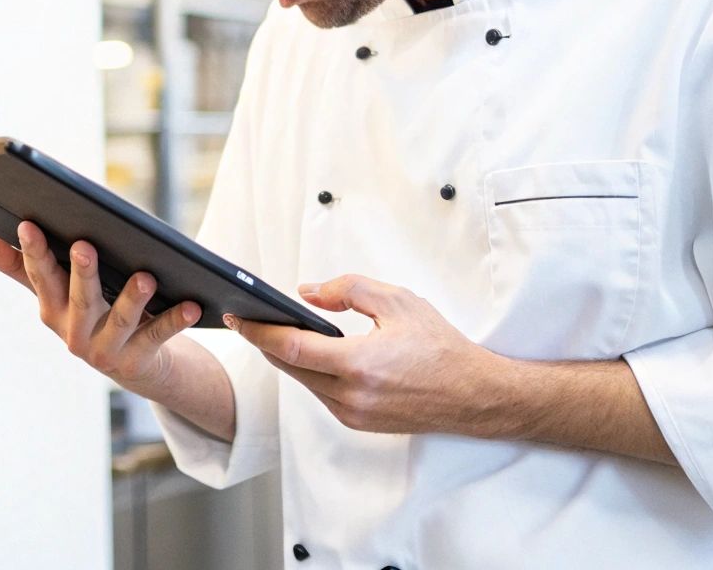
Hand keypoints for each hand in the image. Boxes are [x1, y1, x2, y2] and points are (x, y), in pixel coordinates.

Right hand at [0, 221, 201, 392]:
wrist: (134, 365)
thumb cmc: (90, 314)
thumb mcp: (55, 293)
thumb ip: (21, 267)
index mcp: (52, 309)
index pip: (39, 275)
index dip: (33, 251)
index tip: (27, 224)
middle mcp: (74, 332)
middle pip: (78, 297)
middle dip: (81, 273)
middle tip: (84, 246)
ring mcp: (106, 348)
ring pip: (120, 320)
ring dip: (131, 299)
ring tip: (145, 277)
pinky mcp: (138, 360)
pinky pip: (159, 336)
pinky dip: (175, 320)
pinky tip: (192, 305)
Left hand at [228, 273, 507, 435]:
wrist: (474, 395)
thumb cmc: (441, 347)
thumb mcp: (398, 302)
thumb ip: (348, 289)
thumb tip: (307, 293)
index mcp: (359, 365)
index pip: (291, 347)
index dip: (258, 332)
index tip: (238, 318)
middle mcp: (351, 396)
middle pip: (289, 367)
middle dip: (266, 342)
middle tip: (249, 319)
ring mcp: (353, 414)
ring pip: (304, 382)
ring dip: (288, 358)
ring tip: (275, 331)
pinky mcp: (358, 423)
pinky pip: (321, 394)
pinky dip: (310, 373)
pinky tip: (309, 354)